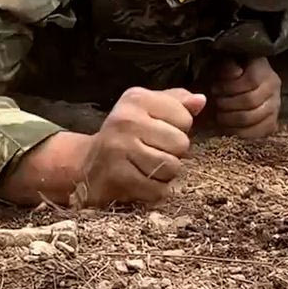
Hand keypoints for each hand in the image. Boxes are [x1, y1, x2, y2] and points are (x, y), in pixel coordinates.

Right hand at [73, 87, 205, 206]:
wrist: (87, 164)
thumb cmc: (127, 133)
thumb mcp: (148, 109)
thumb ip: (176, 102)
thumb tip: (200, 100)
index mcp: (137, 98)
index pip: (184, 117)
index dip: (178, 129)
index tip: (159, 132)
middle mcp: (126, 119)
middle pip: (181, 143)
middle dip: (173, 153)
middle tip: (154, 152)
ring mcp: (120, 148)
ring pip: (171, 167)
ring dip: (165, 173)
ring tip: (147, 166)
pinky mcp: (117, 176)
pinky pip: (158, 189)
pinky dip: (154, 191)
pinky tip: (140, 181)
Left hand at [209, 57, 280, 138]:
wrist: (231, 88)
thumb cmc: (224, 76)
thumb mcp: (222, 66)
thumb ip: (227, 68)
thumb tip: (234, 72)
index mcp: (262, 68)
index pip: (251, 81)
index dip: (229, 87)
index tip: (214, 89)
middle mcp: (273, 86)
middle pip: (251, 101)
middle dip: (228, 104)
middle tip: (216, 103)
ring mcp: (275, 105)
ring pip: (252, 118)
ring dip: (230, 119)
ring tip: (219, 115)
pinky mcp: (271, 123)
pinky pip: (256, 133)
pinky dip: (238, 133)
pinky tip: (226, 128)